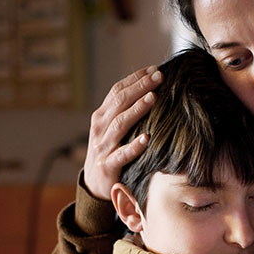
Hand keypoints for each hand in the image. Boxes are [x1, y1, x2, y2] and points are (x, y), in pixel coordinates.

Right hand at [84, 65, 161, 198]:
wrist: (94, 185)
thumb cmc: (110, 151)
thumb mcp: (112, 129)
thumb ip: (124, 111)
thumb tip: (150, 87)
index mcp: (101, 116)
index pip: (117, 91)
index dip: (135, 78)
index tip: (154, 69)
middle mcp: (100, 128)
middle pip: (120, 102)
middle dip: (140, 87)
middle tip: (159, 76)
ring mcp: (103, 147)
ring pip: (120, 124)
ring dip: (137, 110)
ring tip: (153, 98)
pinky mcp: (107, 166)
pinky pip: (122, 155)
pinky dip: (134, 146)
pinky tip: (147, 138)